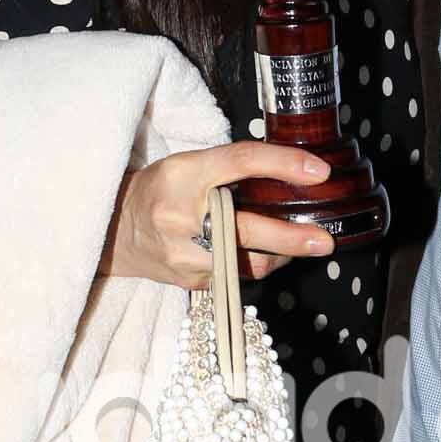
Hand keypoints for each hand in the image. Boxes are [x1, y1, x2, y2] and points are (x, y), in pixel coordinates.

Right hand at [101, 141, 338, 286]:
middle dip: (292, 238)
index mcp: (184, 173)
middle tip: (325, 240)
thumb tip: (289, 171)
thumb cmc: (159, 191)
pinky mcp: (192, 280)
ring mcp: (186, 254)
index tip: (319, 171)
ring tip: (302, 246)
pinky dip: (257, 264)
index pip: (241, 161)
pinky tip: (267, 254)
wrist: (115, 233)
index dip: (284, 164)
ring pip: (249, 261)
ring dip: (282, 256)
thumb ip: (229, 168)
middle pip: (247, 228)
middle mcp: (183, 214)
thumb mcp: (187, 166)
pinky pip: (238, 274)